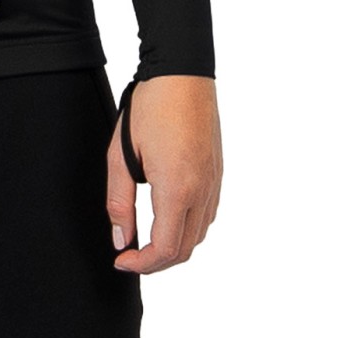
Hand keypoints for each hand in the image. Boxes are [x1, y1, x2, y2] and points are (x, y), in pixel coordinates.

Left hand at [106, 74, 220, 272]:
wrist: (182, 72)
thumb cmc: (150, 106)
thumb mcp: (121, 154)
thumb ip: (120, 201)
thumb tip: (122, 239)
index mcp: (177, 189)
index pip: (165, 250)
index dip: (142, 265)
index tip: (121, 260)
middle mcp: (202, 192)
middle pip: (185, 250)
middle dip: (156, 262)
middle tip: (130, 255)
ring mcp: (214, 183)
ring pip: (199, 235)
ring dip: (174, 246)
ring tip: (146, 239)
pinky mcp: (218, 173)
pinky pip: (207, 215)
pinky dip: (188, 228)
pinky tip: (168, 217)